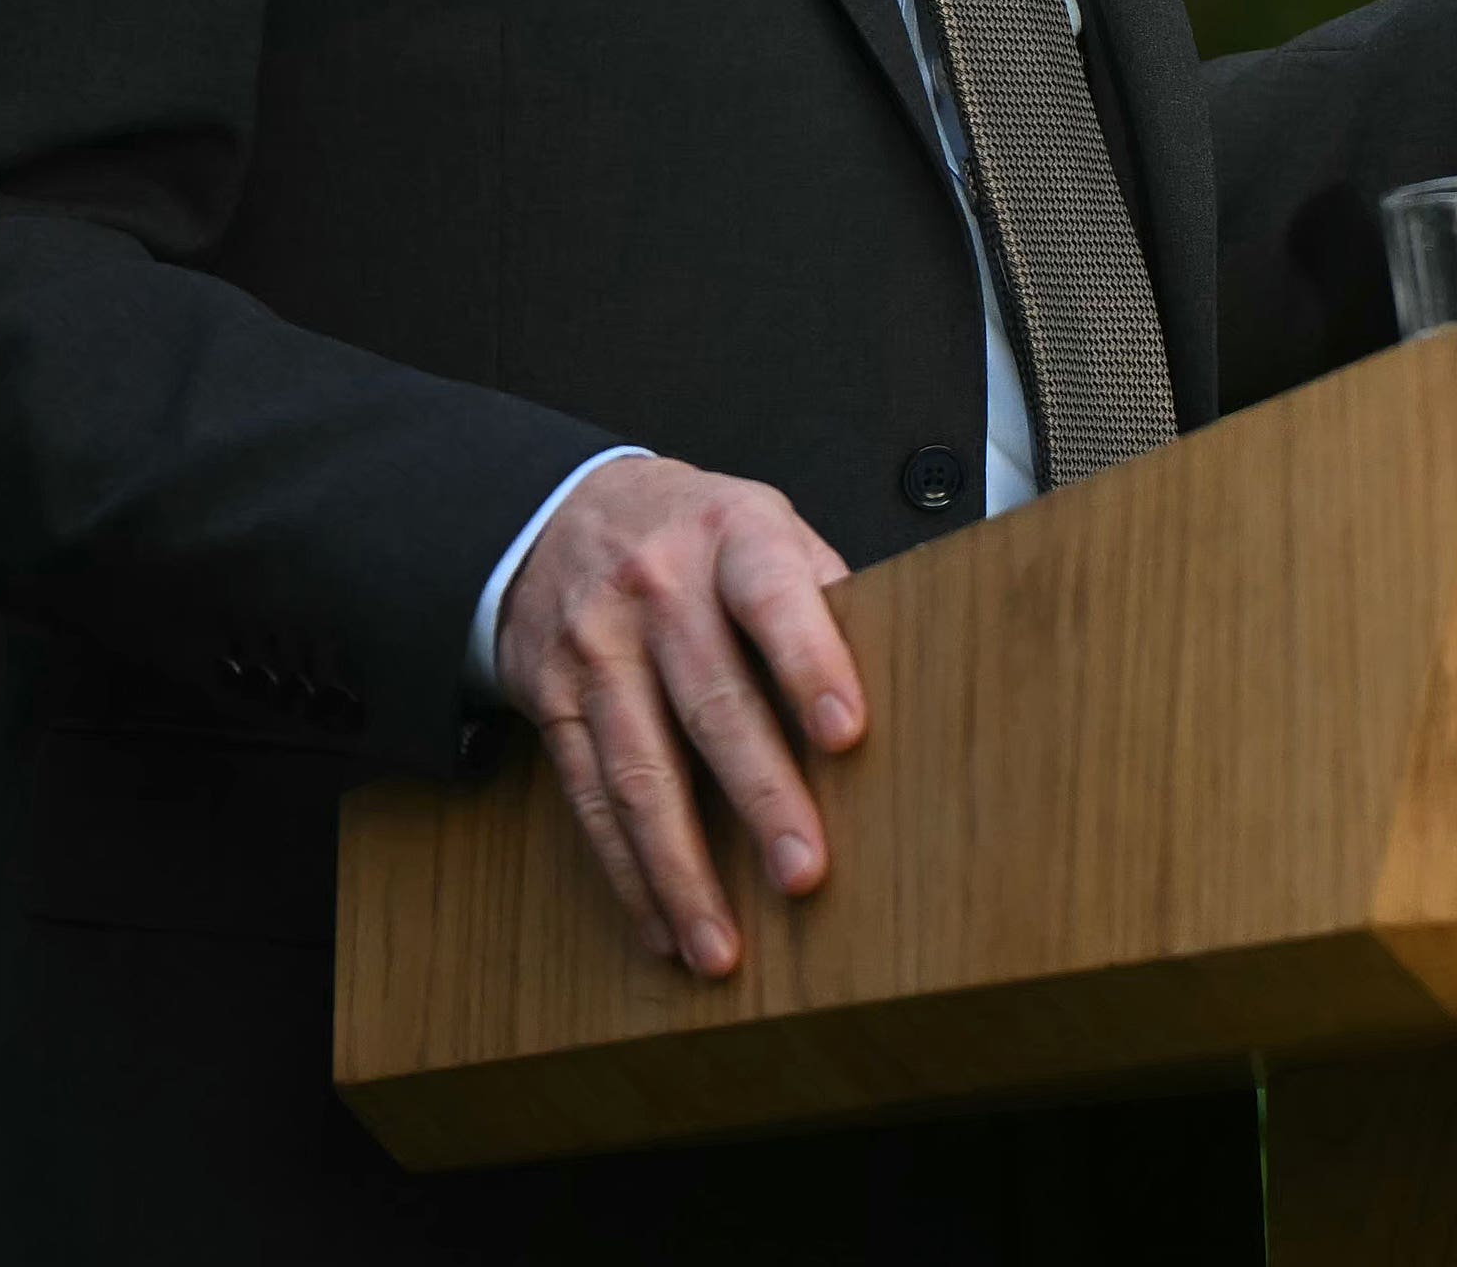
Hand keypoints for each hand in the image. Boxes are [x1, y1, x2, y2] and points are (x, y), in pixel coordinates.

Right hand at [492, 454, 862, 979]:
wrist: (561, 513)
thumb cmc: (696, 535)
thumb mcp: (764, 526)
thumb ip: (821, 594)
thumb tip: (901, 682)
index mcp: (731, 537)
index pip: (774, 597)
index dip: (812, 664)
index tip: (848, 736)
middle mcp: (659, 590)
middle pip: (711, 702)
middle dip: (760, 795)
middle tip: (802, 872)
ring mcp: (599, 649)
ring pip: (640, 771)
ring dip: (682, 869)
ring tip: (721, 944)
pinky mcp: (555, 702)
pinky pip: (590, 797)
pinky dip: (628, 870)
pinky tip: (663, 923)